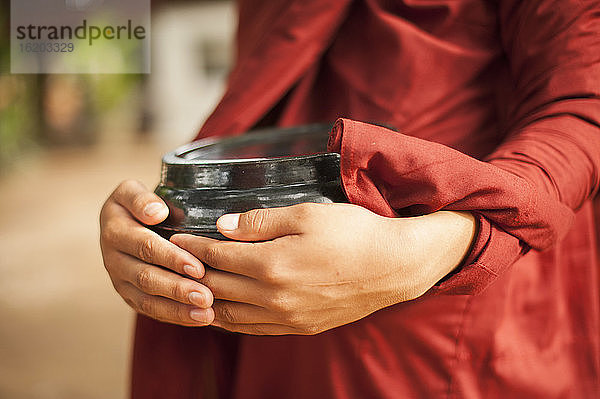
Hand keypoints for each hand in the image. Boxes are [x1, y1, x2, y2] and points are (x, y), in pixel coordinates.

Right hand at [99, 180, 214, 325]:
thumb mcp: (131, 191)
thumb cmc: (138, 204)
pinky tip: (199, 319)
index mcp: (115, 230)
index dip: (172, 258)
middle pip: (147, 278)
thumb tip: (156, 212)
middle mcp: (113, 259)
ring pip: (148, 300)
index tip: (198, 267)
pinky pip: (151, 311)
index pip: (145, 247)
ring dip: (178, 309)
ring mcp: (120, 281)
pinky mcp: (130, 296)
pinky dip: (175, 316)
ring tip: (206, 314)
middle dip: (178, 289)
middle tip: (206, 297)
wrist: (125, 221)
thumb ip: (141, 198)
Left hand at [170, 203, 475, 334]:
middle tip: (175, 262)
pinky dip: (230, 319)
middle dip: (192, 274)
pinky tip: (223, 310)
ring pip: (230, 315)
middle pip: (217, 288)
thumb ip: (259, 222)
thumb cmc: (353, 234)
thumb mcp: (306, 215)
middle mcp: (273, 297)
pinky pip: (252, 328)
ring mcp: (286, 317)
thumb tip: (222, 226)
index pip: (217, 257)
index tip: (177, 238)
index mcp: (271, 265)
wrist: (392, 267)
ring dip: (205, 301)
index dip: (193, 247)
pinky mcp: (299, 326)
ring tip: (190, 288)